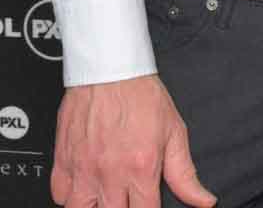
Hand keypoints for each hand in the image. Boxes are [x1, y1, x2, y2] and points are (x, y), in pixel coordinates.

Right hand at [49, 74, 212, 206]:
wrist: (110, 67)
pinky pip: (59, 194)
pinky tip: (84, 186)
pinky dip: (69, 195)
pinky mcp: (63, 159)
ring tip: (104, 197)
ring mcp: (83, 168)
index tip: (145, 204)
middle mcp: (110, 173)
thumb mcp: (174, 133)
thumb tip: (204, 201)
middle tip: (126, 198)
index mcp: (140, 169)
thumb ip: (185, 174)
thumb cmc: (140, 94)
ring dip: (93, 206)